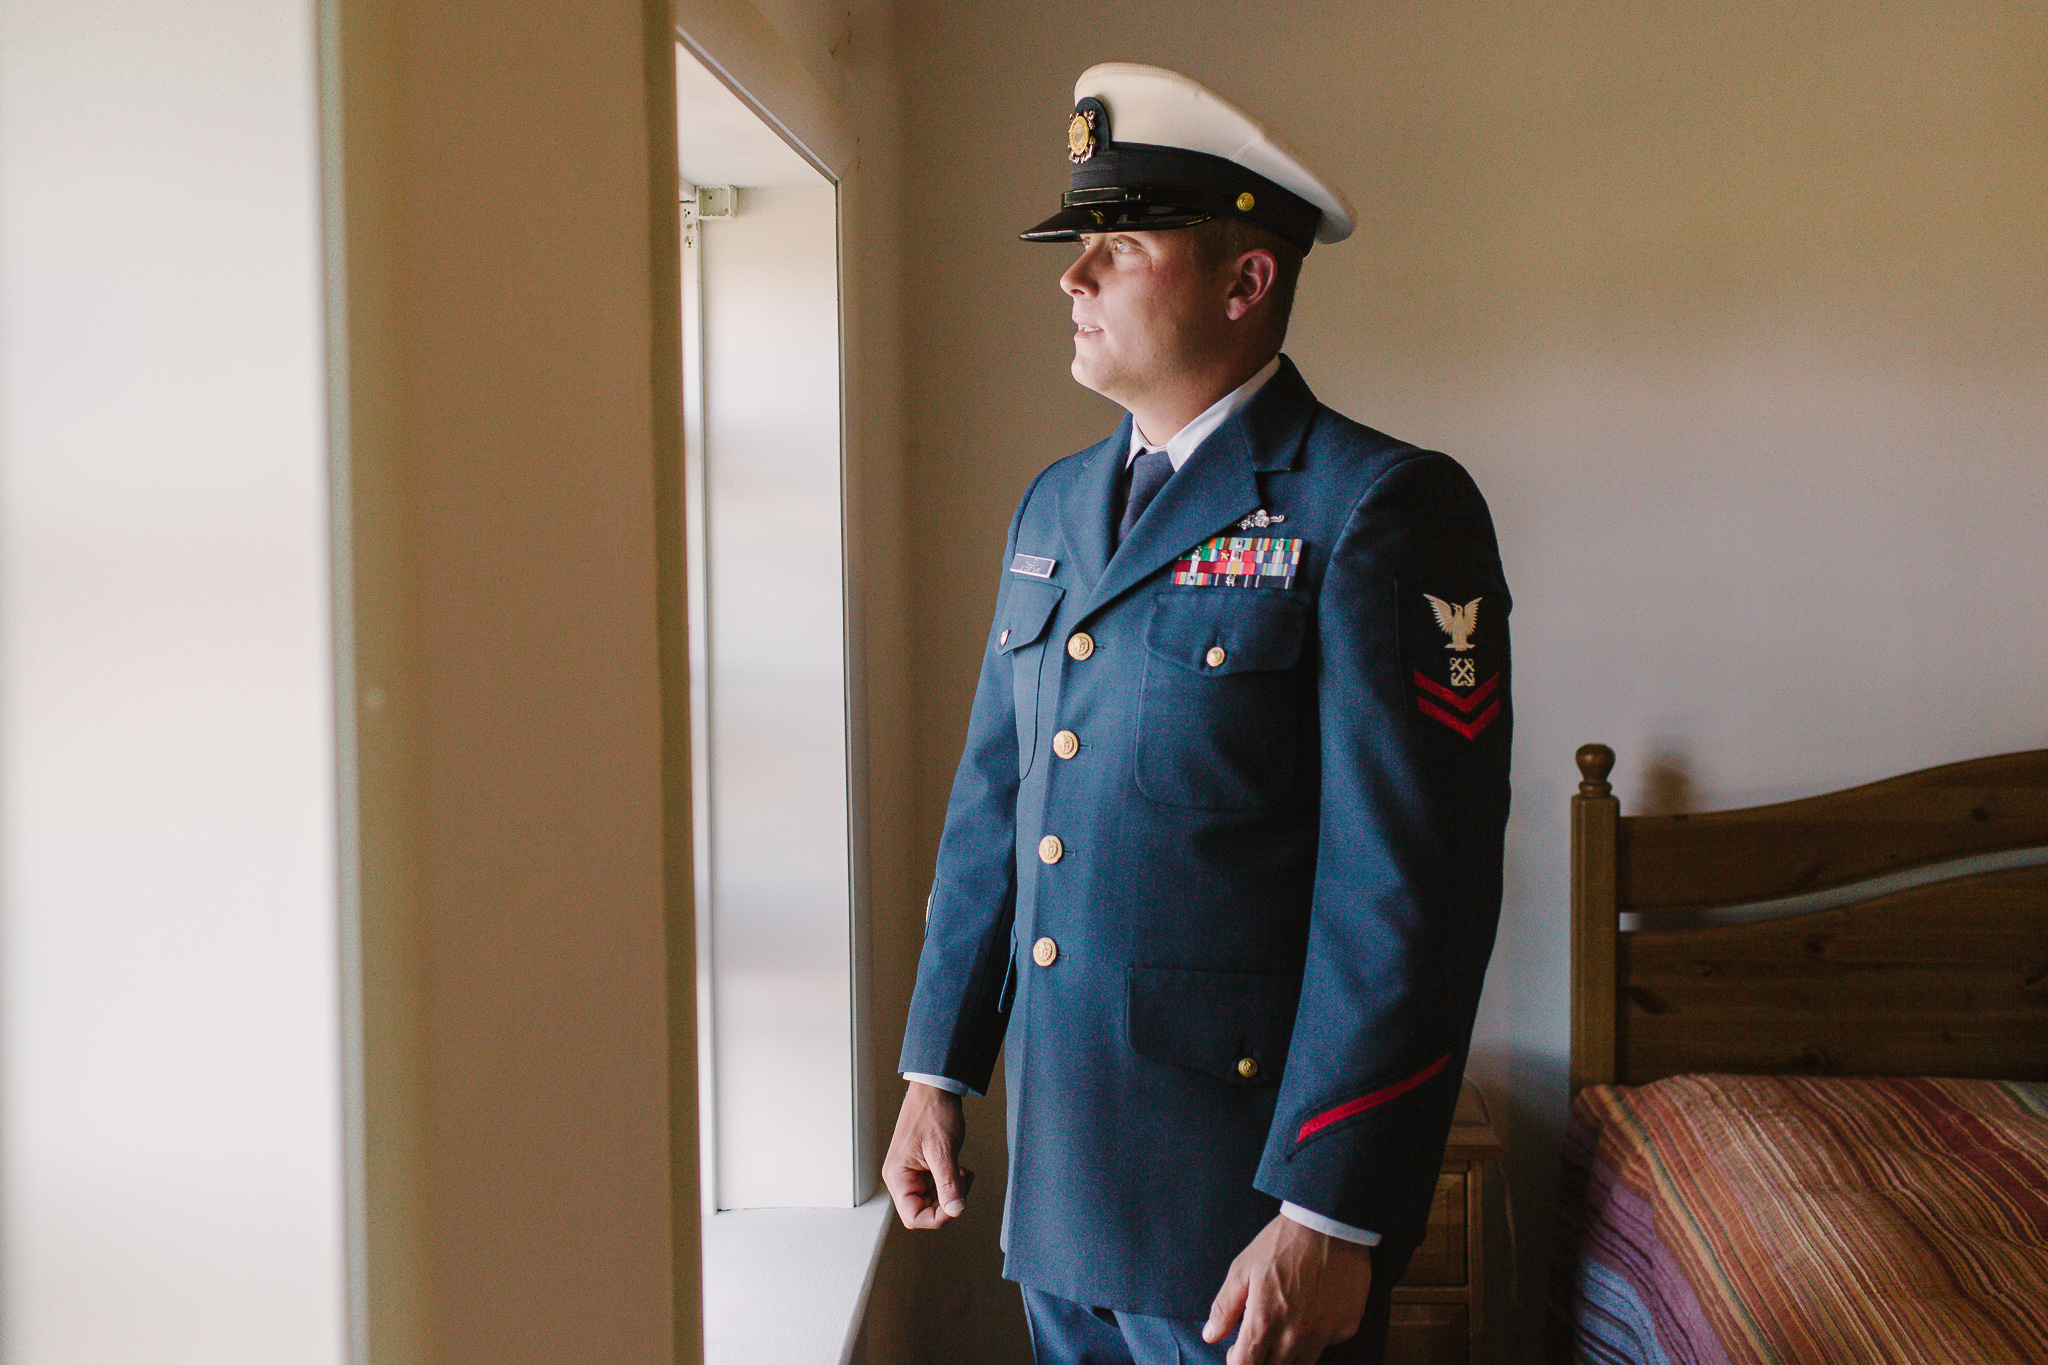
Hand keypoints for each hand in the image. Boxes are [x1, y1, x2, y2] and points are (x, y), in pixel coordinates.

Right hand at [882, 1081, 973, 1228]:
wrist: (936, 1088)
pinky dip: (951, 1182)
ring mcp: (911, 1172)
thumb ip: (948, 1184)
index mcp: (898, 1177)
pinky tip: (959, 1168)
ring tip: (962, 1172)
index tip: (957, 1203)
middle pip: (923, 1210)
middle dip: (947, 1202)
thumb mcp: (943, 1151)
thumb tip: (956, 1211)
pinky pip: (936, 1186)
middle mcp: (900, 1178)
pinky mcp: (921, 1167)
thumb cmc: (933, 1113)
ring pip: (932, 1200)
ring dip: (951, 1191)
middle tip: (963, 1184)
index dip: (937, 1218)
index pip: (913, 1217)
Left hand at [1202, 1214, 1373, 1364]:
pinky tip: (1311, 1318)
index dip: (1238, 1363)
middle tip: (1259, 1343)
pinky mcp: (1346, 1327)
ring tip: (1282, 1335)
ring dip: (1288, 1357)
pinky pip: (1327, 1347)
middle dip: (1261, 1362)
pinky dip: (1316, 1341)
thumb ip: (1224, 1307)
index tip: (1237, 1353)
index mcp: (1265, 1321)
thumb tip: (1210, 1336)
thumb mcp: (1243, 1268)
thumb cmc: (1282, 1242)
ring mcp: (1324, 1334)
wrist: (1330, 1223)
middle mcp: (1295, 1335)